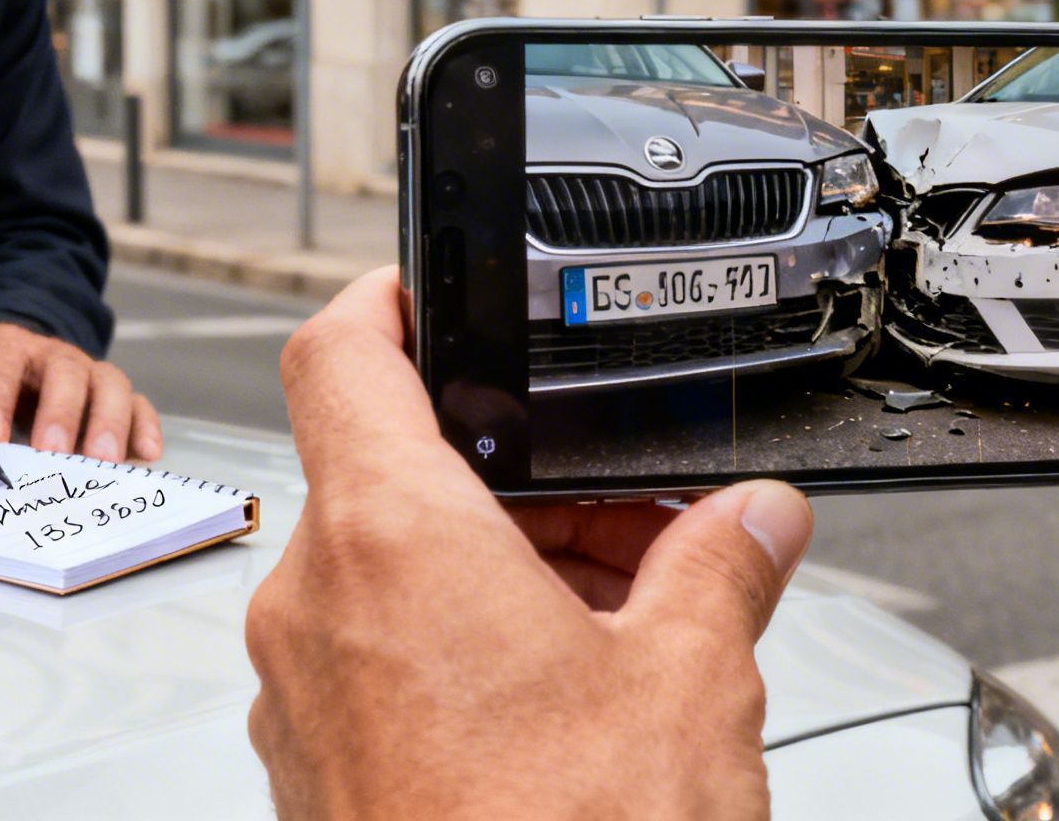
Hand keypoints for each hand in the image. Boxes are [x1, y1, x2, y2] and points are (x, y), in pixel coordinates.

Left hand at [0, 321, 160, 462]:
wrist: (19, 367)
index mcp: (11, 348)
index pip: (5, 364)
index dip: (0, 400)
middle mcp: (57, 357)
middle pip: (66, 374)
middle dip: (61, 412)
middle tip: (54, 451)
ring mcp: (92, 374)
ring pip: (110, 384)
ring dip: (107, 422)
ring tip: (102, 459)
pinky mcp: (119, 395)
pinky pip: (139, 404)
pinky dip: (145, 426)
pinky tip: (148, 453)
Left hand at [246, 269, 814, 818]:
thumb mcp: (689, 689)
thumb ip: (721, 571)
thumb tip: (754, 523)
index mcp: (392, 545)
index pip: (338, 354)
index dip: (382, 300)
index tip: (423, 289)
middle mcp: (317, 610)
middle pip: (397, 475)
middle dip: (519, 482)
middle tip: (625, 519)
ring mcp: (305, 697)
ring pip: (391, 573)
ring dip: (497, 567)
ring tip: (619, 622)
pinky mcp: (316, 770)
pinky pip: (378, 658)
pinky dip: (459, 644)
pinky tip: (564, 701)